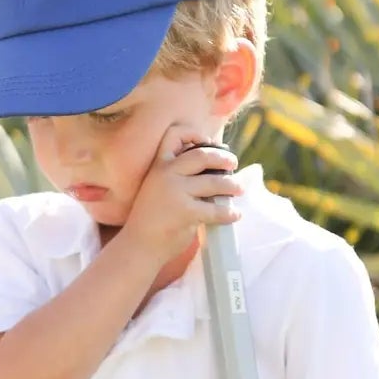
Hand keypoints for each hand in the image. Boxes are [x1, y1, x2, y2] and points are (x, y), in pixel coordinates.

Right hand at [121, 123, 241, 264]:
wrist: (139, 245)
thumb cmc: (152, 218)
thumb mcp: (158, 187)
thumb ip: (177, 175)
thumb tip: (212, 169)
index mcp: (159, 165)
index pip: (174, 135)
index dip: (195, 134)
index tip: (211, 142)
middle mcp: (166, 174)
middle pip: (202, 155)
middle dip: (223, 158)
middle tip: (234, 164)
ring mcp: (175, 192)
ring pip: (213, 182)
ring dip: (231, 185)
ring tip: (239, 189)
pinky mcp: (185, 212)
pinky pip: (215, 209)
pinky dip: (229, 213)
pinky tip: (235, 215)